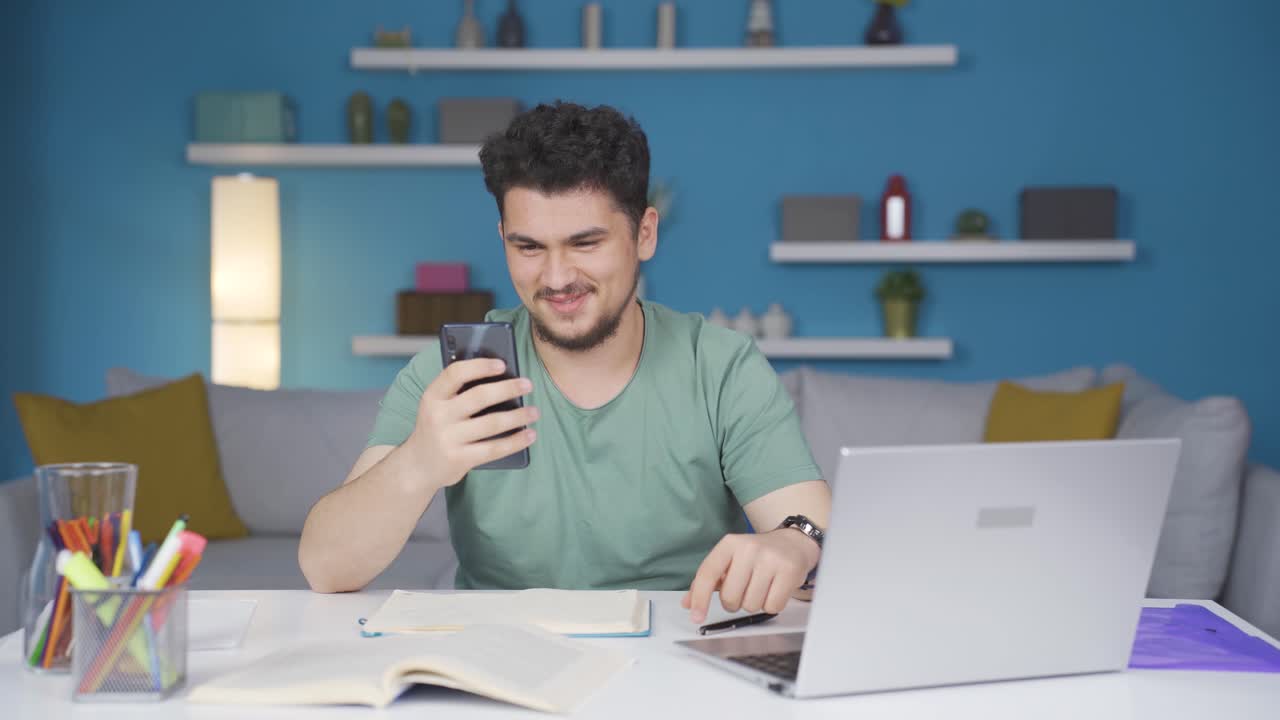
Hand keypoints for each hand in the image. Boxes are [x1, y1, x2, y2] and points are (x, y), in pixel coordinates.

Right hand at [406, 358, 537, 488]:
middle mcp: (438, 416)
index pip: (455, 373)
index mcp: (432, 396)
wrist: (417, 466)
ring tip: (534, 411)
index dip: (480, 366)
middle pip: (479, 396)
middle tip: (528, 384)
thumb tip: (500, 377)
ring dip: (518, 416)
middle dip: (508, 388)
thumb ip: (458, 392)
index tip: (502, 364)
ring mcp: (448, 439)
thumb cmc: (436, 428)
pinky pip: (494, 449)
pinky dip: (516, 441)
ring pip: (491, 423)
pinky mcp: (459, 459)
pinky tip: (529, 435)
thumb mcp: (437, 406)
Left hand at [681, 529, 819, 623]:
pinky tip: (775, 590)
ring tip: (762, 587)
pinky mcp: (789, 571)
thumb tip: (688, 604)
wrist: (793, 543)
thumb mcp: (731, 560)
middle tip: (744, 590)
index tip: (696, 617)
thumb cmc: (757, 556)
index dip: (700, 598)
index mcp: (729, 544)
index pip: (707, 573)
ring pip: (750, 605)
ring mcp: (770, 559)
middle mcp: (749, 548)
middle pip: (729, 597)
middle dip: (734, 603)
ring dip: (754, 604)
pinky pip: (772, 607)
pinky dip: (772, 605)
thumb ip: (708, 581)